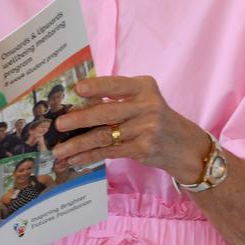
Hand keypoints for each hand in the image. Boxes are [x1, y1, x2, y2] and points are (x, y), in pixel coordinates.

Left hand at [53, 76, 208, 182]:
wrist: (185, 146)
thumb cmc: (155, 117)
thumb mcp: (144, 99)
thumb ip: (118, 97)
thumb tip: (78, 102)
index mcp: (144, 87)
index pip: (117, 85)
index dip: (97, 87)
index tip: (78, 89)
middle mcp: (147, 107)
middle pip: (108, 112)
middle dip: (81, 119)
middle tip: (59, 124)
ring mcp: (145, 130)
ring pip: (105, 136)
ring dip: (79, 144)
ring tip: (59, 150)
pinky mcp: (142, 150)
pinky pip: (109, 152)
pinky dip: (89, 156)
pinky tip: (74, 159)